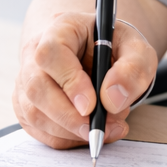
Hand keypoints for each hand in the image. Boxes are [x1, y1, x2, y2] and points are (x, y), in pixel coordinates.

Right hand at [13, 13, 157, 149]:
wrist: (101, 55)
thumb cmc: (116, 49)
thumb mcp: (138, 50)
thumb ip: (133, 69)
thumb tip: (112, 100)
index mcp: (62, 28)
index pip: (51, 53)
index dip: (69, 81)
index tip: (91, 104)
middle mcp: (36, 52)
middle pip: (36, 87)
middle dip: (68, 116)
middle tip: (98, 128)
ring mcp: (27, 80)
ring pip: (34, 113)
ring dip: (69, 131)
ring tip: (105, 128)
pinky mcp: (28, 105)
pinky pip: (38, 130)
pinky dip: (65, 139)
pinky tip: (89, 131)